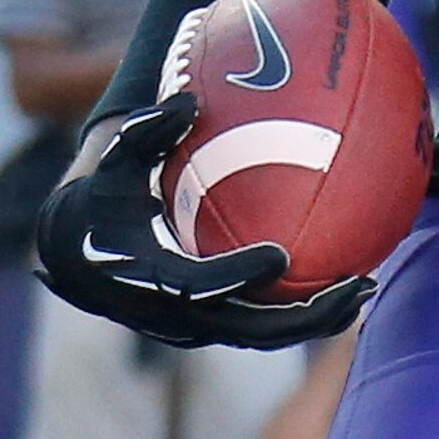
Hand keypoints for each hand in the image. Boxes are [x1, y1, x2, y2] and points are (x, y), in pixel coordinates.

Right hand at [35, 92, 375, 348]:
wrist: (74, 258)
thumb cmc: (97, 201)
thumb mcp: (113, 163)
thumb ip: (144, 133)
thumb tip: (188, 101)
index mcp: (147, 280)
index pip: (197, 288)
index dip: (236, 276)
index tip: (280, 256)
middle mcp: (176, 316)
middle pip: (249, 330)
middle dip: (304, 316)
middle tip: (355, 286)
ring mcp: (196, 328)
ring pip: (262, 337)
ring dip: (315, 320)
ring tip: (364, 289)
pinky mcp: (212, 326)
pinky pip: (262, 326)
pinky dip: (301, 312)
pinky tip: (343, 284)